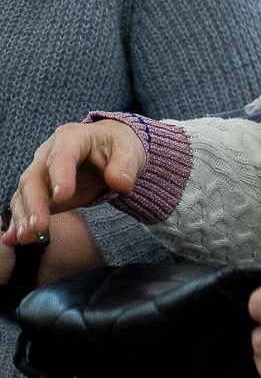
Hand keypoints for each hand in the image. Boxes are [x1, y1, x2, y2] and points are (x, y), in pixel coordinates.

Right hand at [9, 120, 146, 243]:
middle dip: (35, 203)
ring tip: (25, 238)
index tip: (62, 197)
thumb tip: (122, 184)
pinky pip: (24, 205)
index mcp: (72, 137)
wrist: (109, 148)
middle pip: (35, 178)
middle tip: (38, 226)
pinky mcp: (40, 191)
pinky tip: (14, 239)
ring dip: (23, 216)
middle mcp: (48, 154)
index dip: (60, 174)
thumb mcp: (129, 150)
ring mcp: (41, 173)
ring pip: (25, 194)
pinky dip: (18, 222)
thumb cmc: (118, 146)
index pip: (63, 155)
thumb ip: (125, 166)